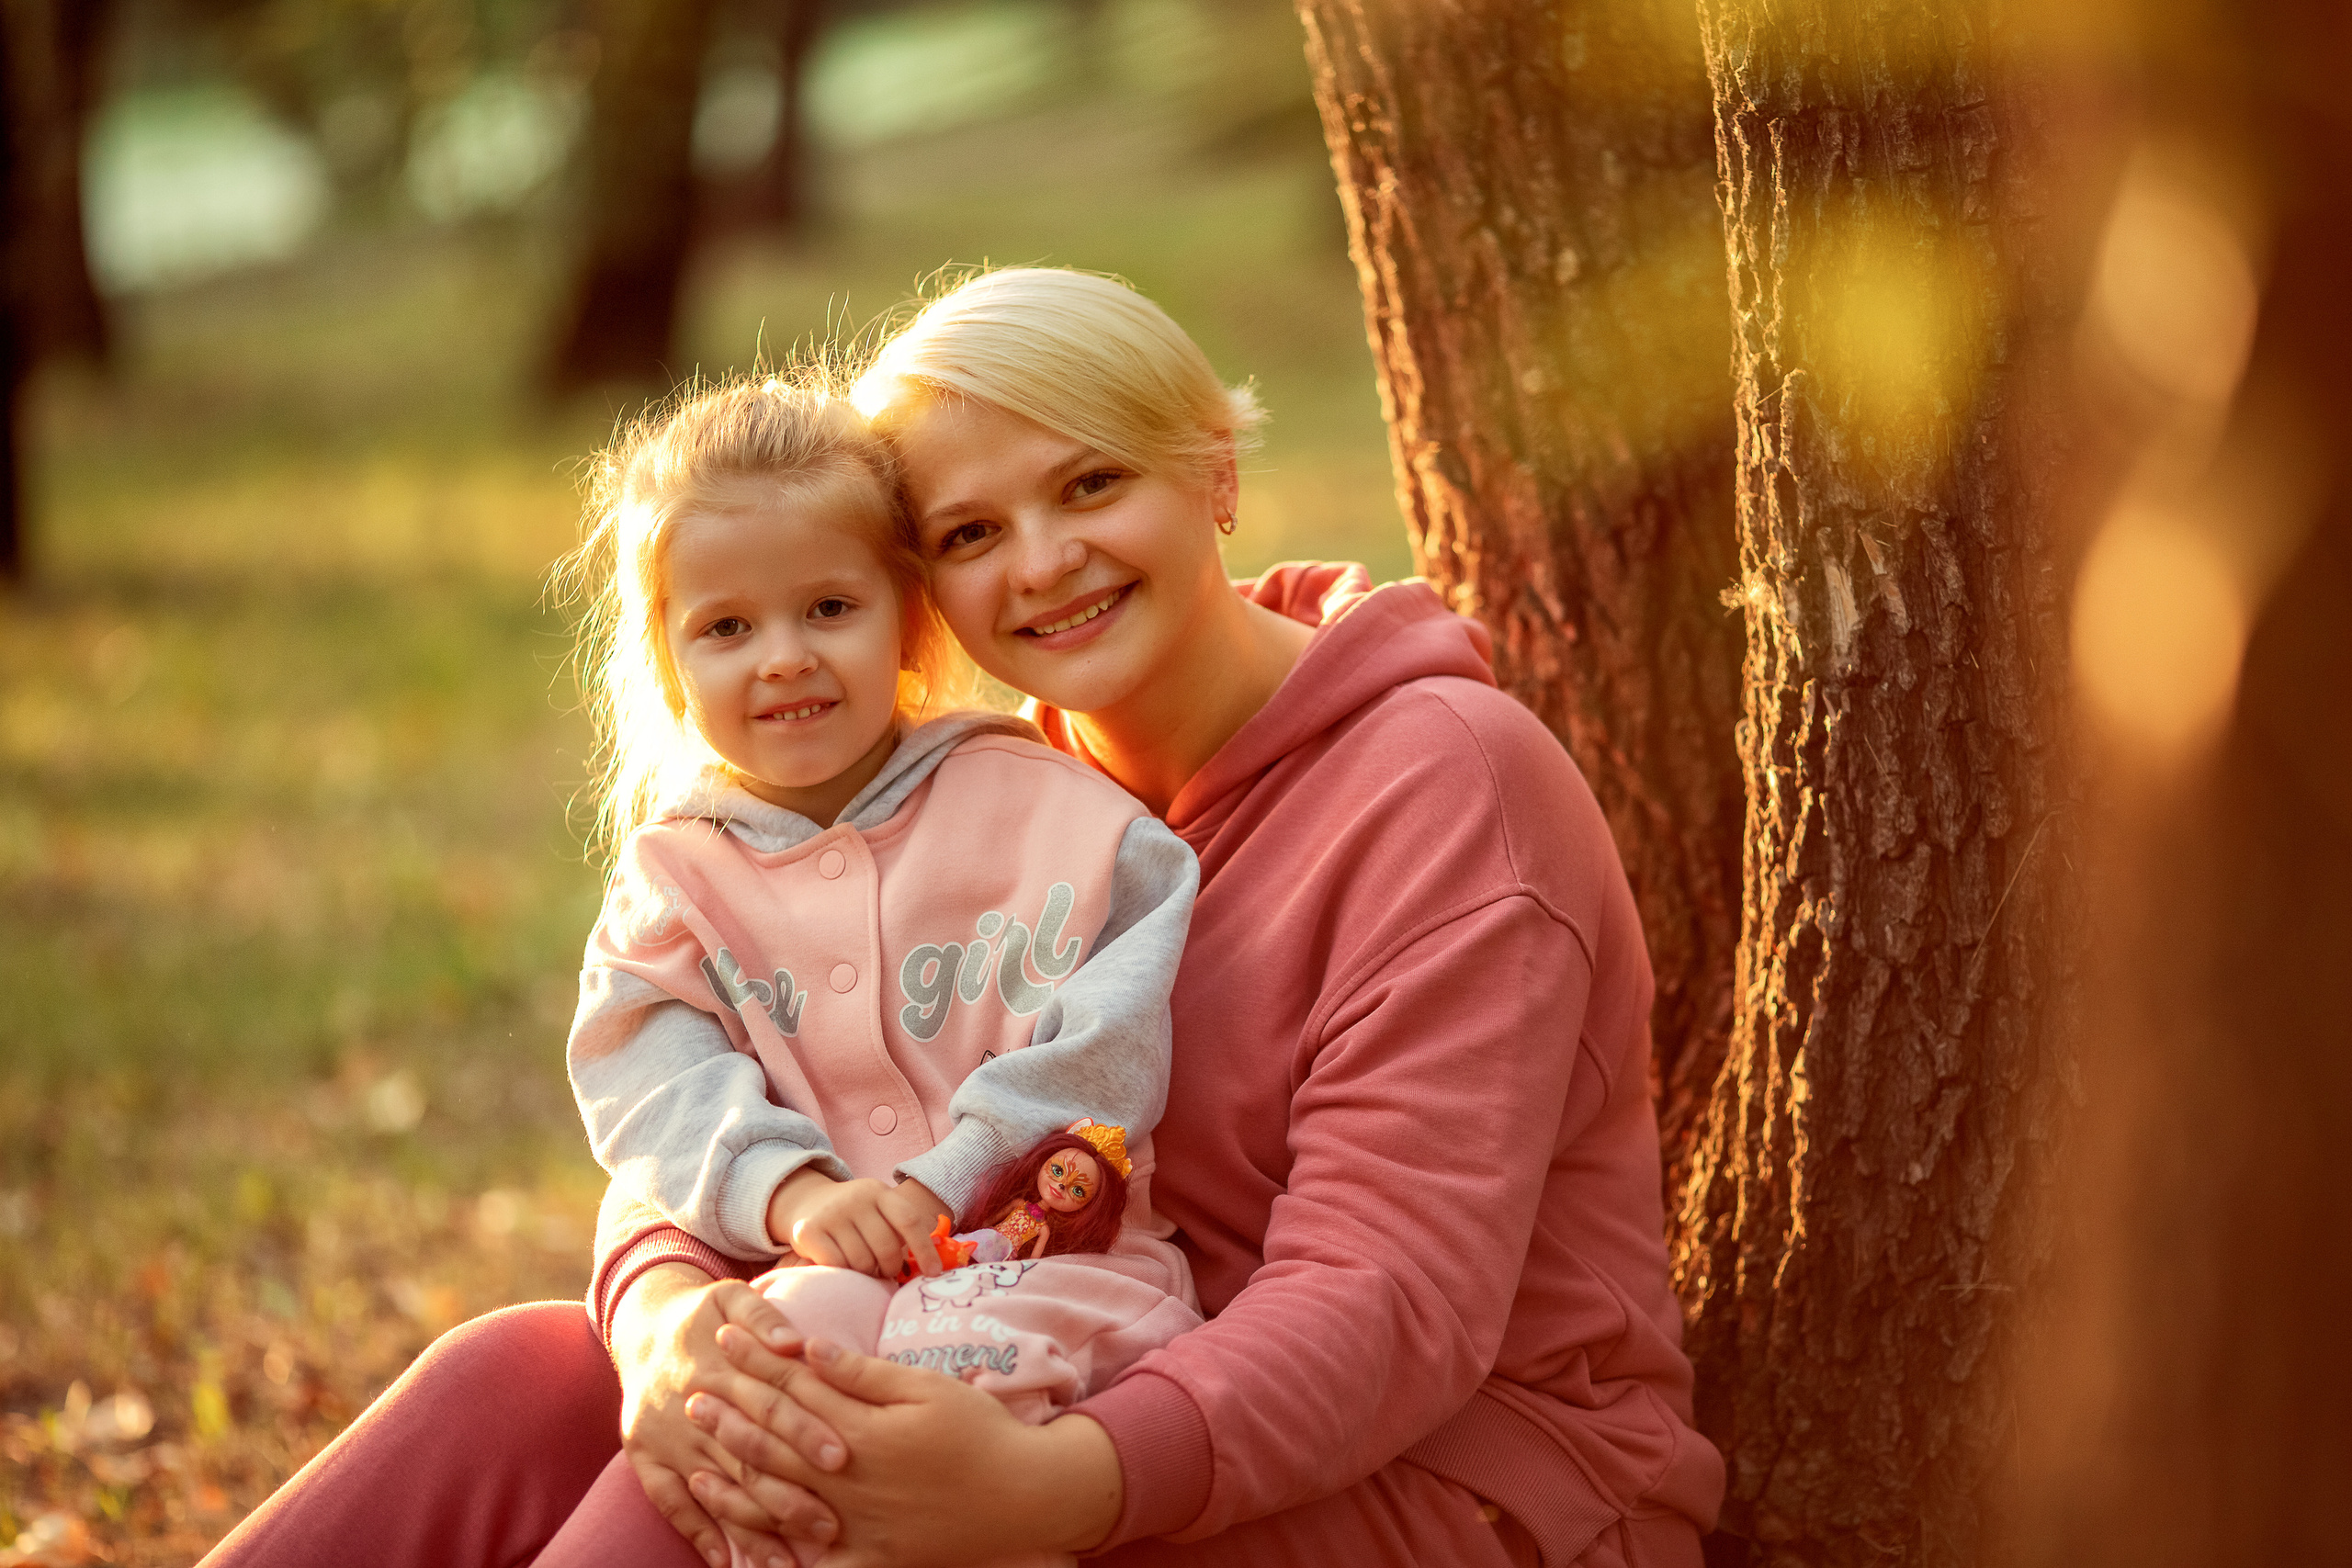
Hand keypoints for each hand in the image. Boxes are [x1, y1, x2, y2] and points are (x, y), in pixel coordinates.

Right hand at [611, 1263, 849, 1565]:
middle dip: (788, 1495)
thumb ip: (764, 1315)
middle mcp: (693, 1407)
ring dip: (751, 1529)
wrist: (642, 1326)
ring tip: (789, 1563)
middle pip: (747, 1456)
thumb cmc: (706, 1315)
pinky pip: (669, 1503)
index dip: (805, 1431)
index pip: (769, 1405)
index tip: (842, 1459)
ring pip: (715, 1490)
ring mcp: (667, 1438)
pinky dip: (697, 1534)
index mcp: (720, 1367)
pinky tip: (725, 1563)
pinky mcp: (646, 1458)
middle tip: (829, 1527)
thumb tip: (795, 1341)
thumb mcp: (731, 1296)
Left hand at [696, 1330, 1123, 1567]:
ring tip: (698, 1460)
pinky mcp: (867, 1560)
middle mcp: (848, 1480)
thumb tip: (807, 1348)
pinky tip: (743, 1545)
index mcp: (862, 1431)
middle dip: (732, 1414)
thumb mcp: (927, 1388)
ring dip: (735, 1478)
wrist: (1025, 1497)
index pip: (795, 1388)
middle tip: (694, 1389)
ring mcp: (854, 1525)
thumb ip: (862, 1373)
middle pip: (775, 1442)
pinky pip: (809, 1563)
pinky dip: (773, 1554)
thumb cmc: (981, 1433)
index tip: (725, 1337)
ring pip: (778, 1502)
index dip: (756, 1360)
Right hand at [767, 1171, 951, 1276]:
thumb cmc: (854, 1217)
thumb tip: (931, 1268)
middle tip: (885, 1272)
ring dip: (866, 1273)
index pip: (908, 1220)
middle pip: (886, 1248)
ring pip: (862, 1262)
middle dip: (890, 1268)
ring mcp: (830, 1214)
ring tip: (862, 1267)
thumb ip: (898, 1230)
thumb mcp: (878, 1211)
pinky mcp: (807, 1231)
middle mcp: (855, 1198)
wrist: (807, 1202)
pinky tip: (841, 1266)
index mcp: (878, 1191)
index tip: (934, 1273)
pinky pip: (837, 1266)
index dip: (924, 1249)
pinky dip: (844, 1273)